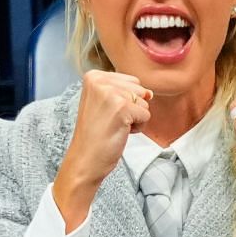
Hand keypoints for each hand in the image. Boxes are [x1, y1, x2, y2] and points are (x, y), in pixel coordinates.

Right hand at [53, 69, 151, 225]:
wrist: (85, 160)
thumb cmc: (95, 135)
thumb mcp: (105, 104)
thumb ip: (126, 92)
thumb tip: (150, 93)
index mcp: (93, 76)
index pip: (131, 81)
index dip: (125, 101)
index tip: (106, 113)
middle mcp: (100, 81)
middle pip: (139, 89)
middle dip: (132, 108)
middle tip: (110, 121)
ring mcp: (111, 93)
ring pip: (144, 102)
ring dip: (134, 118)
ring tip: (114, 127)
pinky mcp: (122, 108)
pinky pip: (146, 115)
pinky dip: (137, 128)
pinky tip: (119, 132)